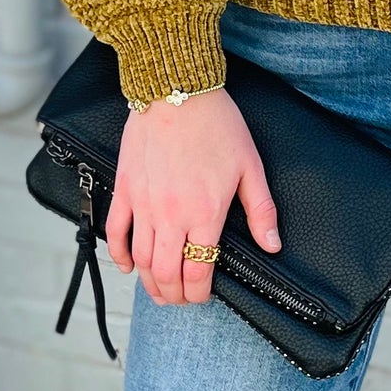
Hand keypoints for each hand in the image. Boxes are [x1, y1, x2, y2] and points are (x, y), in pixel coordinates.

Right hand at [105, 87, 279, 307]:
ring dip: (149, 282)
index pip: (199, 270)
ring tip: (159, 291)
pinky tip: (128, 266)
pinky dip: (120, 254)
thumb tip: (273, 244)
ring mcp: (144, 204)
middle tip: (181, 299)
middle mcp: (171, 215)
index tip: (203, 296)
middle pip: (166, 273)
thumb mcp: (250, 167)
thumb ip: (261, 211)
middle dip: (174, 294)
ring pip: (141, 258)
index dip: (200, 292)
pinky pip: (116, 231)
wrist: (177, 91)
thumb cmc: (217, 125)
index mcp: (205, 213)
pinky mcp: (126, 189)